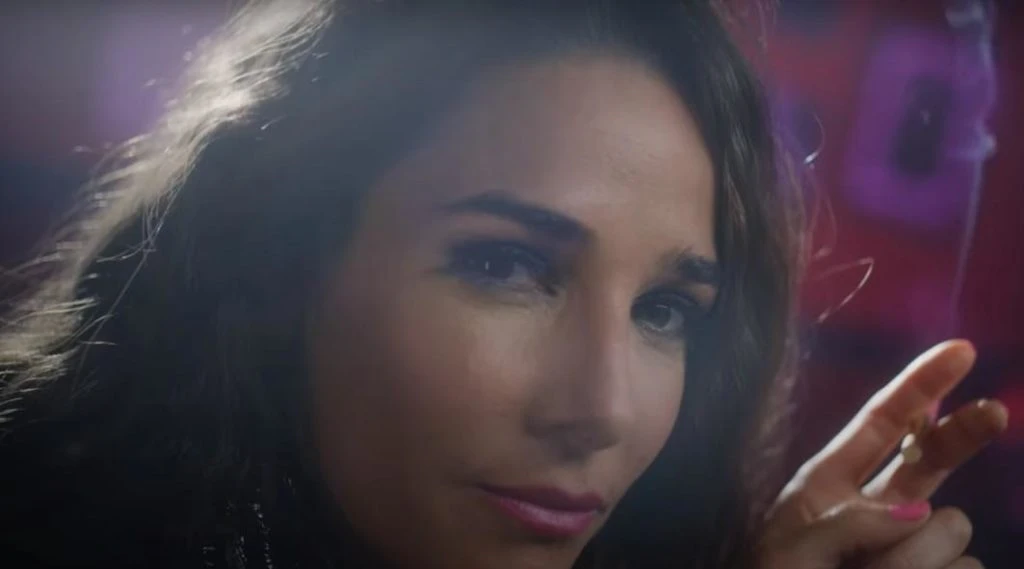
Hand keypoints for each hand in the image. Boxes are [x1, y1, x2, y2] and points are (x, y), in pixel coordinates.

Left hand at [759, 340, 1008, 568]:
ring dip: (917, 560)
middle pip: (931, 458)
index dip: (921, 385)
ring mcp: (906, 548)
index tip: (961, 349)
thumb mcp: (787, 553)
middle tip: (994, 413)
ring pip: (951, 530)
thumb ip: (845, 524)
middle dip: (964, 433)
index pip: (880, 423)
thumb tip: (920, 511)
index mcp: (827, 485)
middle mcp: (873, 508)